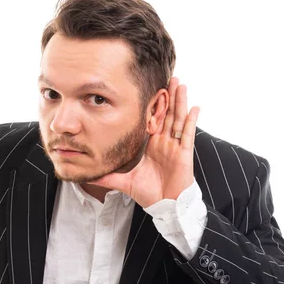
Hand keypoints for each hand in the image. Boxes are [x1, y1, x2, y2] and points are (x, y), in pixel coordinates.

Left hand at [86, 77, 199, 207]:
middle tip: (169, 77)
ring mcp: (175, 147)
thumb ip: (108, 176)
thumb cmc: (148, 193)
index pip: (152, 120)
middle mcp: (164, 143)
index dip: (152, 105)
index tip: (150, 89)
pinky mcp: (184, 154)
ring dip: (180, 102)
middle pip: (167, 114)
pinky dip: (191, 121)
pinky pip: (187, 135)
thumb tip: (89, 175)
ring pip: (178, 119)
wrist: (164, 206)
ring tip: (180, 84)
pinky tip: (195, 107)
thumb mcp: (124, 181)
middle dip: (168, 96)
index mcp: (152, 146)